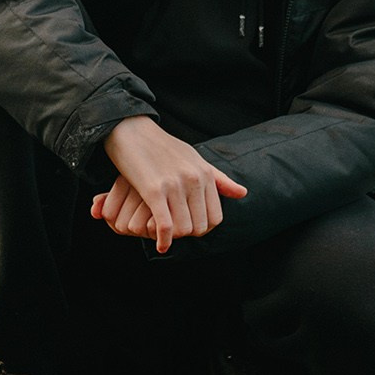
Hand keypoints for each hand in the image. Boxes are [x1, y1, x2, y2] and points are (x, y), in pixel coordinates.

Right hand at [92, 116, 246, 252]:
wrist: (131, 129)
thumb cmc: (163, 147)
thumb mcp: (194, 158)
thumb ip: (218, 178)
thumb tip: (243, 193)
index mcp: (205, 173)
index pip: (215, 218)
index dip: (203, 228)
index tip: (189, 225)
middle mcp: (193, 179)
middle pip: (199, 227)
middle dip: (187, 233)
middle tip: (175, 230)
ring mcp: (174, 184)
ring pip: (183, 230)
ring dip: (174, 237)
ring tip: (165, 233)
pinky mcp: (153, 189)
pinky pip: (165, 226)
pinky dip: (163, 240)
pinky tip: (160, 244)